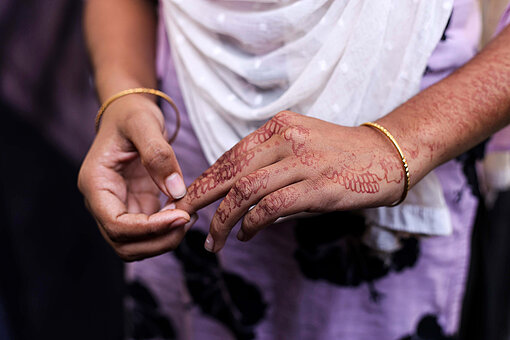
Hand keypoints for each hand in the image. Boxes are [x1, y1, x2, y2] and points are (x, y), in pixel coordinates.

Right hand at [78, 95, 195, 260]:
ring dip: (164, 239)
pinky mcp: (136, 206)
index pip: (115, 224)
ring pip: (137, 244)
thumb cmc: (131, 114)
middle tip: (188, 219)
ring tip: (189, 215)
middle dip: (158, 240)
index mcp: (95, 183)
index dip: (147, 229)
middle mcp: (103, 201)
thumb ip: (158, 155)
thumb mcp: (143, 124)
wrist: (129, 112)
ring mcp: (119, 207)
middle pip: (124, 244)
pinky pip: (149, 232)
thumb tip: (176, 191)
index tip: (180, 217)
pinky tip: (185, 210)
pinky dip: (168, 229)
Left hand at [177, 111, 405, 252]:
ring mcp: (303, 161)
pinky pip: (273, 207)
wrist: (387, 155)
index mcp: (277, 127)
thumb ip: (269, 164)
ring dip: (223, 219)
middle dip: (202, 198)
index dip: (206, 179)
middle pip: (231, 171)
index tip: (189, 198)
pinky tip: (246, 235)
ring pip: (246, 191)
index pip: (231, 156)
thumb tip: (237, 197)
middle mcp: (286, 139)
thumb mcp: (300, 146)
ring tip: (213, 240)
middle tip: (182, 217)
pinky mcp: (319, 185)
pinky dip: (253, 224)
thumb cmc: (341, 154)